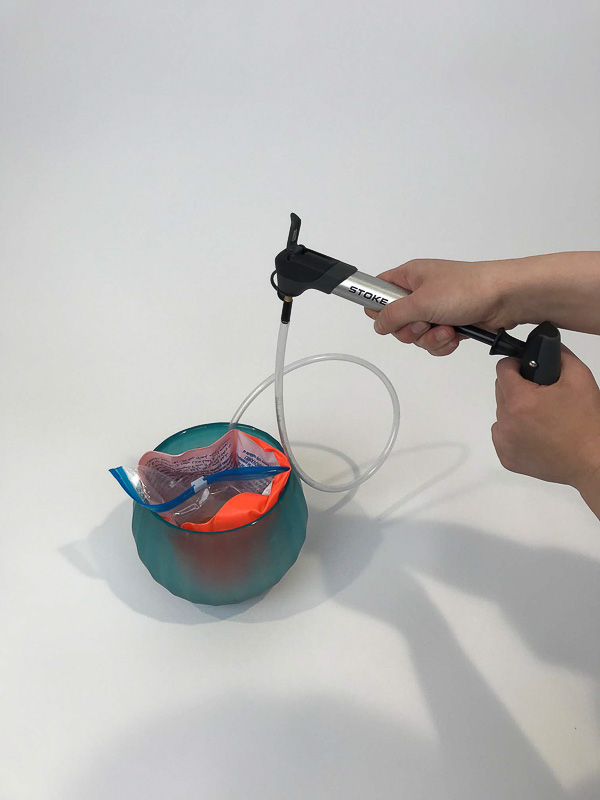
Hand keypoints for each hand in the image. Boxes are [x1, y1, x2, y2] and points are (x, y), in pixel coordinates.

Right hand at [365, 251, 599, 354]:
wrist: (506, 298)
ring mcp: (436, 309)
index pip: (379, 291)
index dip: (378, 307)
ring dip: (430, 338)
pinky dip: (443, 343)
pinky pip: (434, 341)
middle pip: (397, 321)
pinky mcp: (451, 323)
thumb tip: (377, 324)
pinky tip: (455, 336)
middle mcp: (421, 292)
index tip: (387, 319)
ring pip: (417, 335)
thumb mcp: (421, 301)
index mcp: (410, 277)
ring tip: (447, 330)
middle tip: (424, 324)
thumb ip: (393, 315)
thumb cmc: (465, 289)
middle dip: (410, 330)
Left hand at [492, 348, 599, 490]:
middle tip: (540, 396)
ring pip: (501, 413)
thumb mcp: (579, 377)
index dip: (515, 365)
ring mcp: (504, 442)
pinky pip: (502, 435)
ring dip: (515, 410)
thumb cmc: (587, 422)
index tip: (525, 370)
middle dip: (517, 388)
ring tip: (541, 417)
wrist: (591, 459)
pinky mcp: (506, 457)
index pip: (502, 369)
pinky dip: (514, 431)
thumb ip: (558, 354)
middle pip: (500, 391)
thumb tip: (544, 346)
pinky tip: (535, 433)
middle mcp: (506, 422)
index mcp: (520, 400)